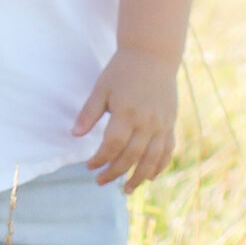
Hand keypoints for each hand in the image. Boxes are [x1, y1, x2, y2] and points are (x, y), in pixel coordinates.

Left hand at [73, 44, 180, 189]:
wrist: (153, 55)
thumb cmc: (122, 70)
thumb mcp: (101, 88)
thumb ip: (89, 112)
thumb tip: (74, 135)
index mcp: (126, 112)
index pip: (112, 145)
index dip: (100, 159)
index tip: (89, 166)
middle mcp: (147, 122)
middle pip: (131, 157)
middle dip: (114, 172)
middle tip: (100, 181)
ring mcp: (162, 125)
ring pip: (151, 159)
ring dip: (138, 178)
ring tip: (125, 189)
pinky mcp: (171, 124)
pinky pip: (167, 151)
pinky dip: (160, 166)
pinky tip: (150, 176)